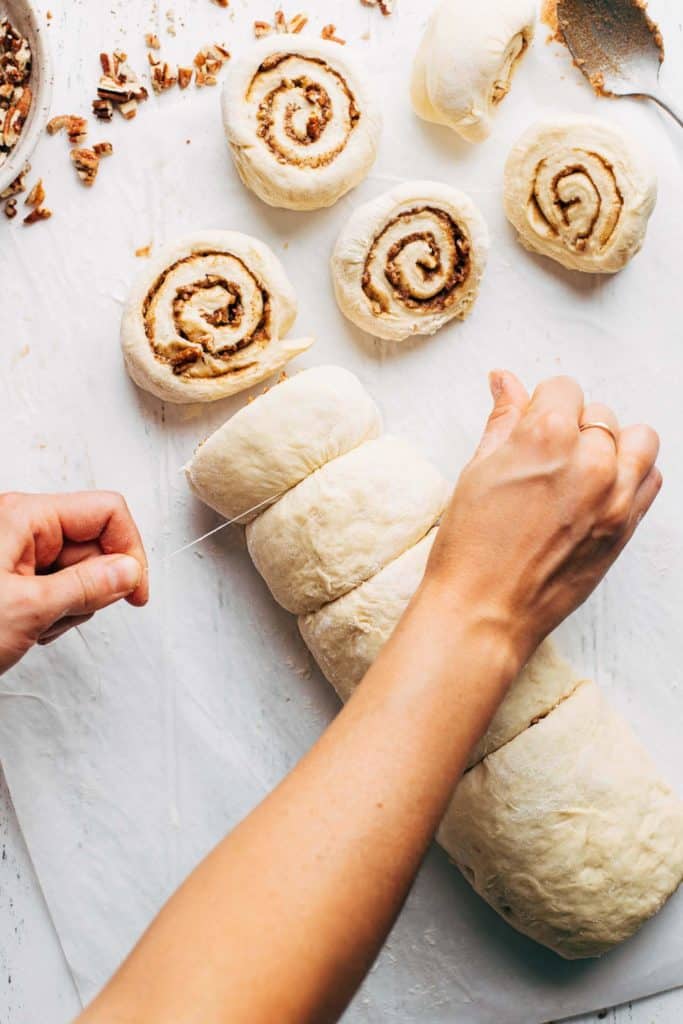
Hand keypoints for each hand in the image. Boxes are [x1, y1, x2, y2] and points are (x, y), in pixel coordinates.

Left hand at [0, 492, 148, 673]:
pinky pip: (60, 593)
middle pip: (96, 545)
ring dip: (72, 607)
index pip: (106, 512)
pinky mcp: (17, 582)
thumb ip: (87, 586)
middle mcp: (24, 529)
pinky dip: (55, 616)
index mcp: (25, 517)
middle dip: (93, 587)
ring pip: (81, 574)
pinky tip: (29, 630)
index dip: (129, 550)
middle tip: (62, 612)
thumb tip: (129, 571)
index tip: (135, 592)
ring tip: (37, 624)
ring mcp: (20, 557)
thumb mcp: (27, 609)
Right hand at [425, 372, 660, 663]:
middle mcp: (590, 459)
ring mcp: (615, 495)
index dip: (540, 406)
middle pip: (598, 414)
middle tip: (543, 462)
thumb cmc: (470, 546)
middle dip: (572, 428)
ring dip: (611, 445)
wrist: (485, 612)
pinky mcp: (627, 526)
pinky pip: (650, 478)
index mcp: (546, 436)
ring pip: (637, 439)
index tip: (528, 428)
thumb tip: (504, 380)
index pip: (562, 388)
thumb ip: (502, 420)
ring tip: (579, 470)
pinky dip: (631, 475)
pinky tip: (598, 491)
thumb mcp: (478, 470)